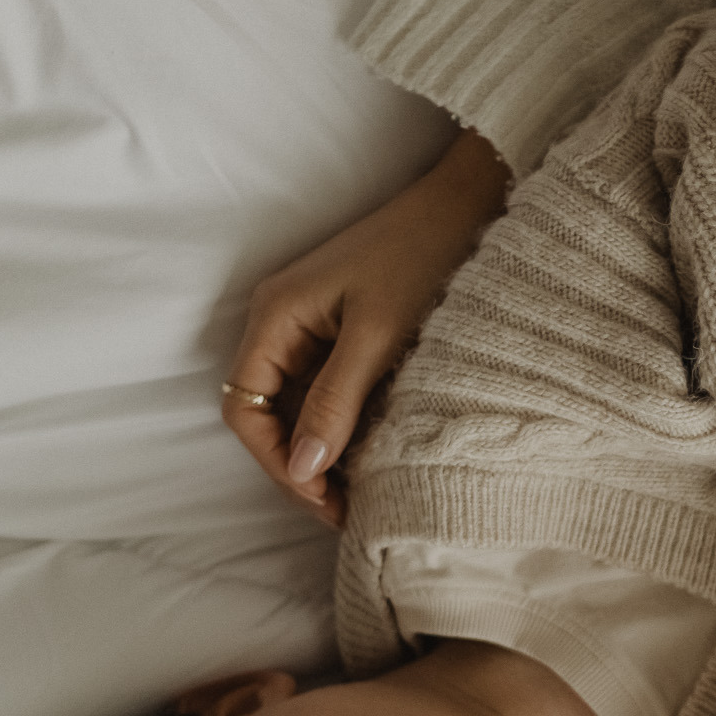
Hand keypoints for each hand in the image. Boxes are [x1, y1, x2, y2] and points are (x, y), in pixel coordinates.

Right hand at [224, 128, 509, 526]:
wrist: (471, 205)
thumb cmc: (423, 258)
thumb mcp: (377, 338)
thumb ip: (335, 402)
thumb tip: (303, 468)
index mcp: (275, 316)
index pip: (244, 408)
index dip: (277, 461)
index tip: (321, 499)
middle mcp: (282, 321)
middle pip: (266, 413)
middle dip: (299, 465)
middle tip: (344, 511)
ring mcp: (312, 326)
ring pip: (297, 407)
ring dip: (322, 451)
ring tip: (360, 493)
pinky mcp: (344, 330)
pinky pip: (327, 390)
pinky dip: (343, 426)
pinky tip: (374, 455)